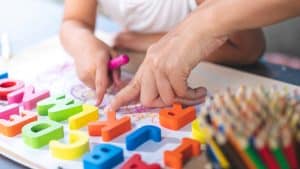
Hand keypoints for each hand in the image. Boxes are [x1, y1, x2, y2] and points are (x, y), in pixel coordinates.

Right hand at [74, 42, 121, 104]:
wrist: (80, 44)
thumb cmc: (100, 49)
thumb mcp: (112, 54)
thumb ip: (117, 70)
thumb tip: (119, 84)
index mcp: (99, 62)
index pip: (101, 81)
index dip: (101, 93)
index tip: (99, 103)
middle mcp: (89, 70)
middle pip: (103, 85)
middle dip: (108, 81)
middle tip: (107, 69)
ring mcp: (83, 74)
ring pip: (97, 86)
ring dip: (101, 81)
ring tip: (98, 68)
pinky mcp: (80, 78)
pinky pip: (92, 85)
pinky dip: (95, 80)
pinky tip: (93, 70)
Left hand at [107, 24, 226, 110]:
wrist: (204, 26)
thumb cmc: (192, 41)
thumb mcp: (171, 55)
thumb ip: (162, 72)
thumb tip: (164, 94)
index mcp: (150, 61)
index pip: (133, 84)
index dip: (122, 98)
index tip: (113, 107)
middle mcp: (152, 63)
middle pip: (147, 98)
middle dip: (164, 103)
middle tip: (180, 99)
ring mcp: (161, 66)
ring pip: (166, 98)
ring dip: (184, 99)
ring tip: (196, 92)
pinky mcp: (173, 68)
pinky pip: (180, 93)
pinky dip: (192, 95)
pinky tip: (200, 90)